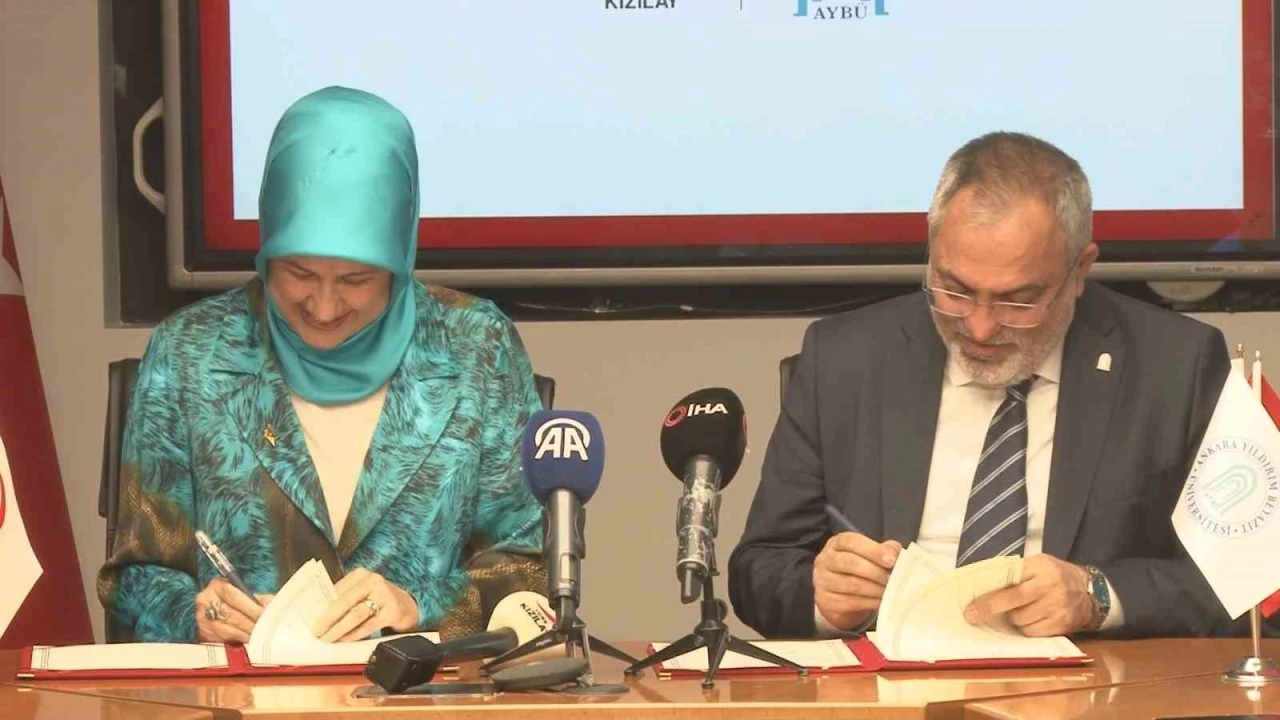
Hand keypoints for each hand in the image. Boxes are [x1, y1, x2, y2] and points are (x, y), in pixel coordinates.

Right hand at [195, 578, 270, 642]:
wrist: (216, 604)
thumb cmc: (235, 597)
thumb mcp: (245, 592)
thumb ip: (258, 599)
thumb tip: (272, 609)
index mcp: (217, 586)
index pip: (234, 597)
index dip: (251, 608)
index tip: (264, 616)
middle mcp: (205, 600)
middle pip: (231, 615)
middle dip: (251, 624)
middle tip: (265, 630)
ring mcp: (202, 618)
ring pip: (227, 630)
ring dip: (245, 635)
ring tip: (259, 637)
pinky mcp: (203, 633)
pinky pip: (222, 640)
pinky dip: (237, 641)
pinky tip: (248, 641)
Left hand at [312, 568, 418, 642]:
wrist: (406, 606)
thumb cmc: (377, 600)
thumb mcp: (361, 593)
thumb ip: (343, 599)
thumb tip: (319, 615)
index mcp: (360, 574)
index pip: (336, 590)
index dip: (321, 606)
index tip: (310, 619)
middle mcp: (373, 581)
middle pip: (344, 601)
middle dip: (327, 619)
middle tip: (317, 631)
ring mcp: (384, 595)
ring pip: (356, 614)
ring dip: (339, 628)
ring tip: (328, 638)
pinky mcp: (393, 611)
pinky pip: (369, 625)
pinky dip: (355, 634)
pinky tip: (346, 639)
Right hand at [813, 532, 902, 630]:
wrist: (838, 594)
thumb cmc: (857, 569)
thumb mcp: (869, 554)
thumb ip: (884, 549)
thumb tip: (896, 553)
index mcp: (837, 543)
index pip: (852, 541)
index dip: (873, 550)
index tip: (891, 561)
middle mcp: (826, 559)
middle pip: (850, 563)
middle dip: (876, 572)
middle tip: (893, 579)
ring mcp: (823, 580)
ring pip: (851, 584)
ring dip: (874, 589)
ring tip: (889, 591)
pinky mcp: (826, 600)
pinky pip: (850, 602)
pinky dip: (869, 602)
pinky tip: (880, 602)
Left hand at [963, 554, 1094, 636]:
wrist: (1090, 591)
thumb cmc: (1055, 576)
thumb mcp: (1038, 564)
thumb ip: (1015, 572)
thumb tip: (984, 586)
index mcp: (1041, 567)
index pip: (1011, 581)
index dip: (989, 596)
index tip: (971, 605)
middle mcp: (1051, 587)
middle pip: (1014, 602)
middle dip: (990, 609)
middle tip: (973, 615)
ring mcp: (1058, 607)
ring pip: (1021, 620)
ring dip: (1012, 618)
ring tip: (1016, 611)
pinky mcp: (1062, 625)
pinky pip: (1033, 632)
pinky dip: (1025, 628)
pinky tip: (1029, 620)